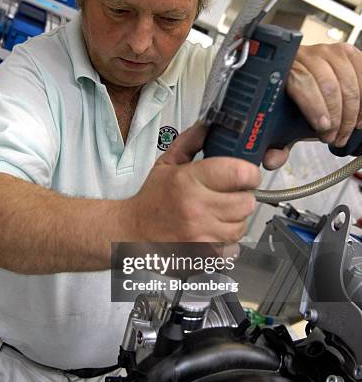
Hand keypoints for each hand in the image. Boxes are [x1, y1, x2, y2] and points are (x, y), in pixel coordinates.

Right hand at [127, 122, 260, 242]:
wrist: (131, 233)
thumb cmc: (151, 201)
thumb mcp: (167, 164)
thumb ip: (190, 142)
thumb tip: (208, 126)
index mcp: (188, 181)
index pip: (240, 173)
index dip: (250, 173)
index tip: (247, 175)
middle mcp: (196, 209)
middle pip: (247, 202)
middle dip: (242, 197)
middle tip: (229, 196)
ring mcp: (200, 235)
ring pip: (241, 226)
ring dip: (234, 221)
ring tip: (217, 215)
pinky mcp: (203, 256)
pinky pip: (233, 249)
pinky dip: (226, 243)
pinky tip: (212, 233)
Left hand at [263, 42, 361, 169]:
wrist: (308, 88)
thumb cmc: (296, 106)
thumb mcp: (282, 127)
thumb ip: (275, 145)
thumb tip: (272, 160)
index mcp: (284, 69)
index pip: (301, 82)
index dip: (314, 106)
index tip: (323, 128)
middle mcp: (307, 55)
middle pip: (328, 84)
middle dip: (335, 116)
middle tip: (332, 137)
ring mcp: (330, 52)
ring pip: (349, 81)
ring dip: (352, 112)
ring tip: (346, 131)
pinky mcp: (349, 53)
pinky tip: (359, 117)